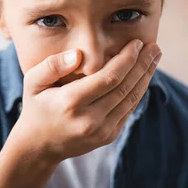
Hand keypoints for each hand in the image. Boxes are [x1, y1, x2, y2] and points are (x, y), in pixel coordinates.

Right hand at [13, 40, 161, 162]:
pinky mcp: (109, 136)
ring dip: (145, 76)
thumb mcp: (32, 82)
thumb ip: (52, 65)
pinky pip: (128, 109)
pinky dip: (138, 90)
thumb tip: (78, 54)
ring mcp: (102, 131)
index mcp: (71, 102)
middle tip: (154, 46)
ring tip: (154, 57)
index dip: (126, 59)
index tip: (136, 42)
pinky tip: (143, 75)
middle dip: (143, 64)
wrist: (39, 145)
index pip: (108, 78)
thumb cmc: (36, 106)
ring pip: (131, 99)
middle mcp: (90, 119)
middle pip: (125, 87)